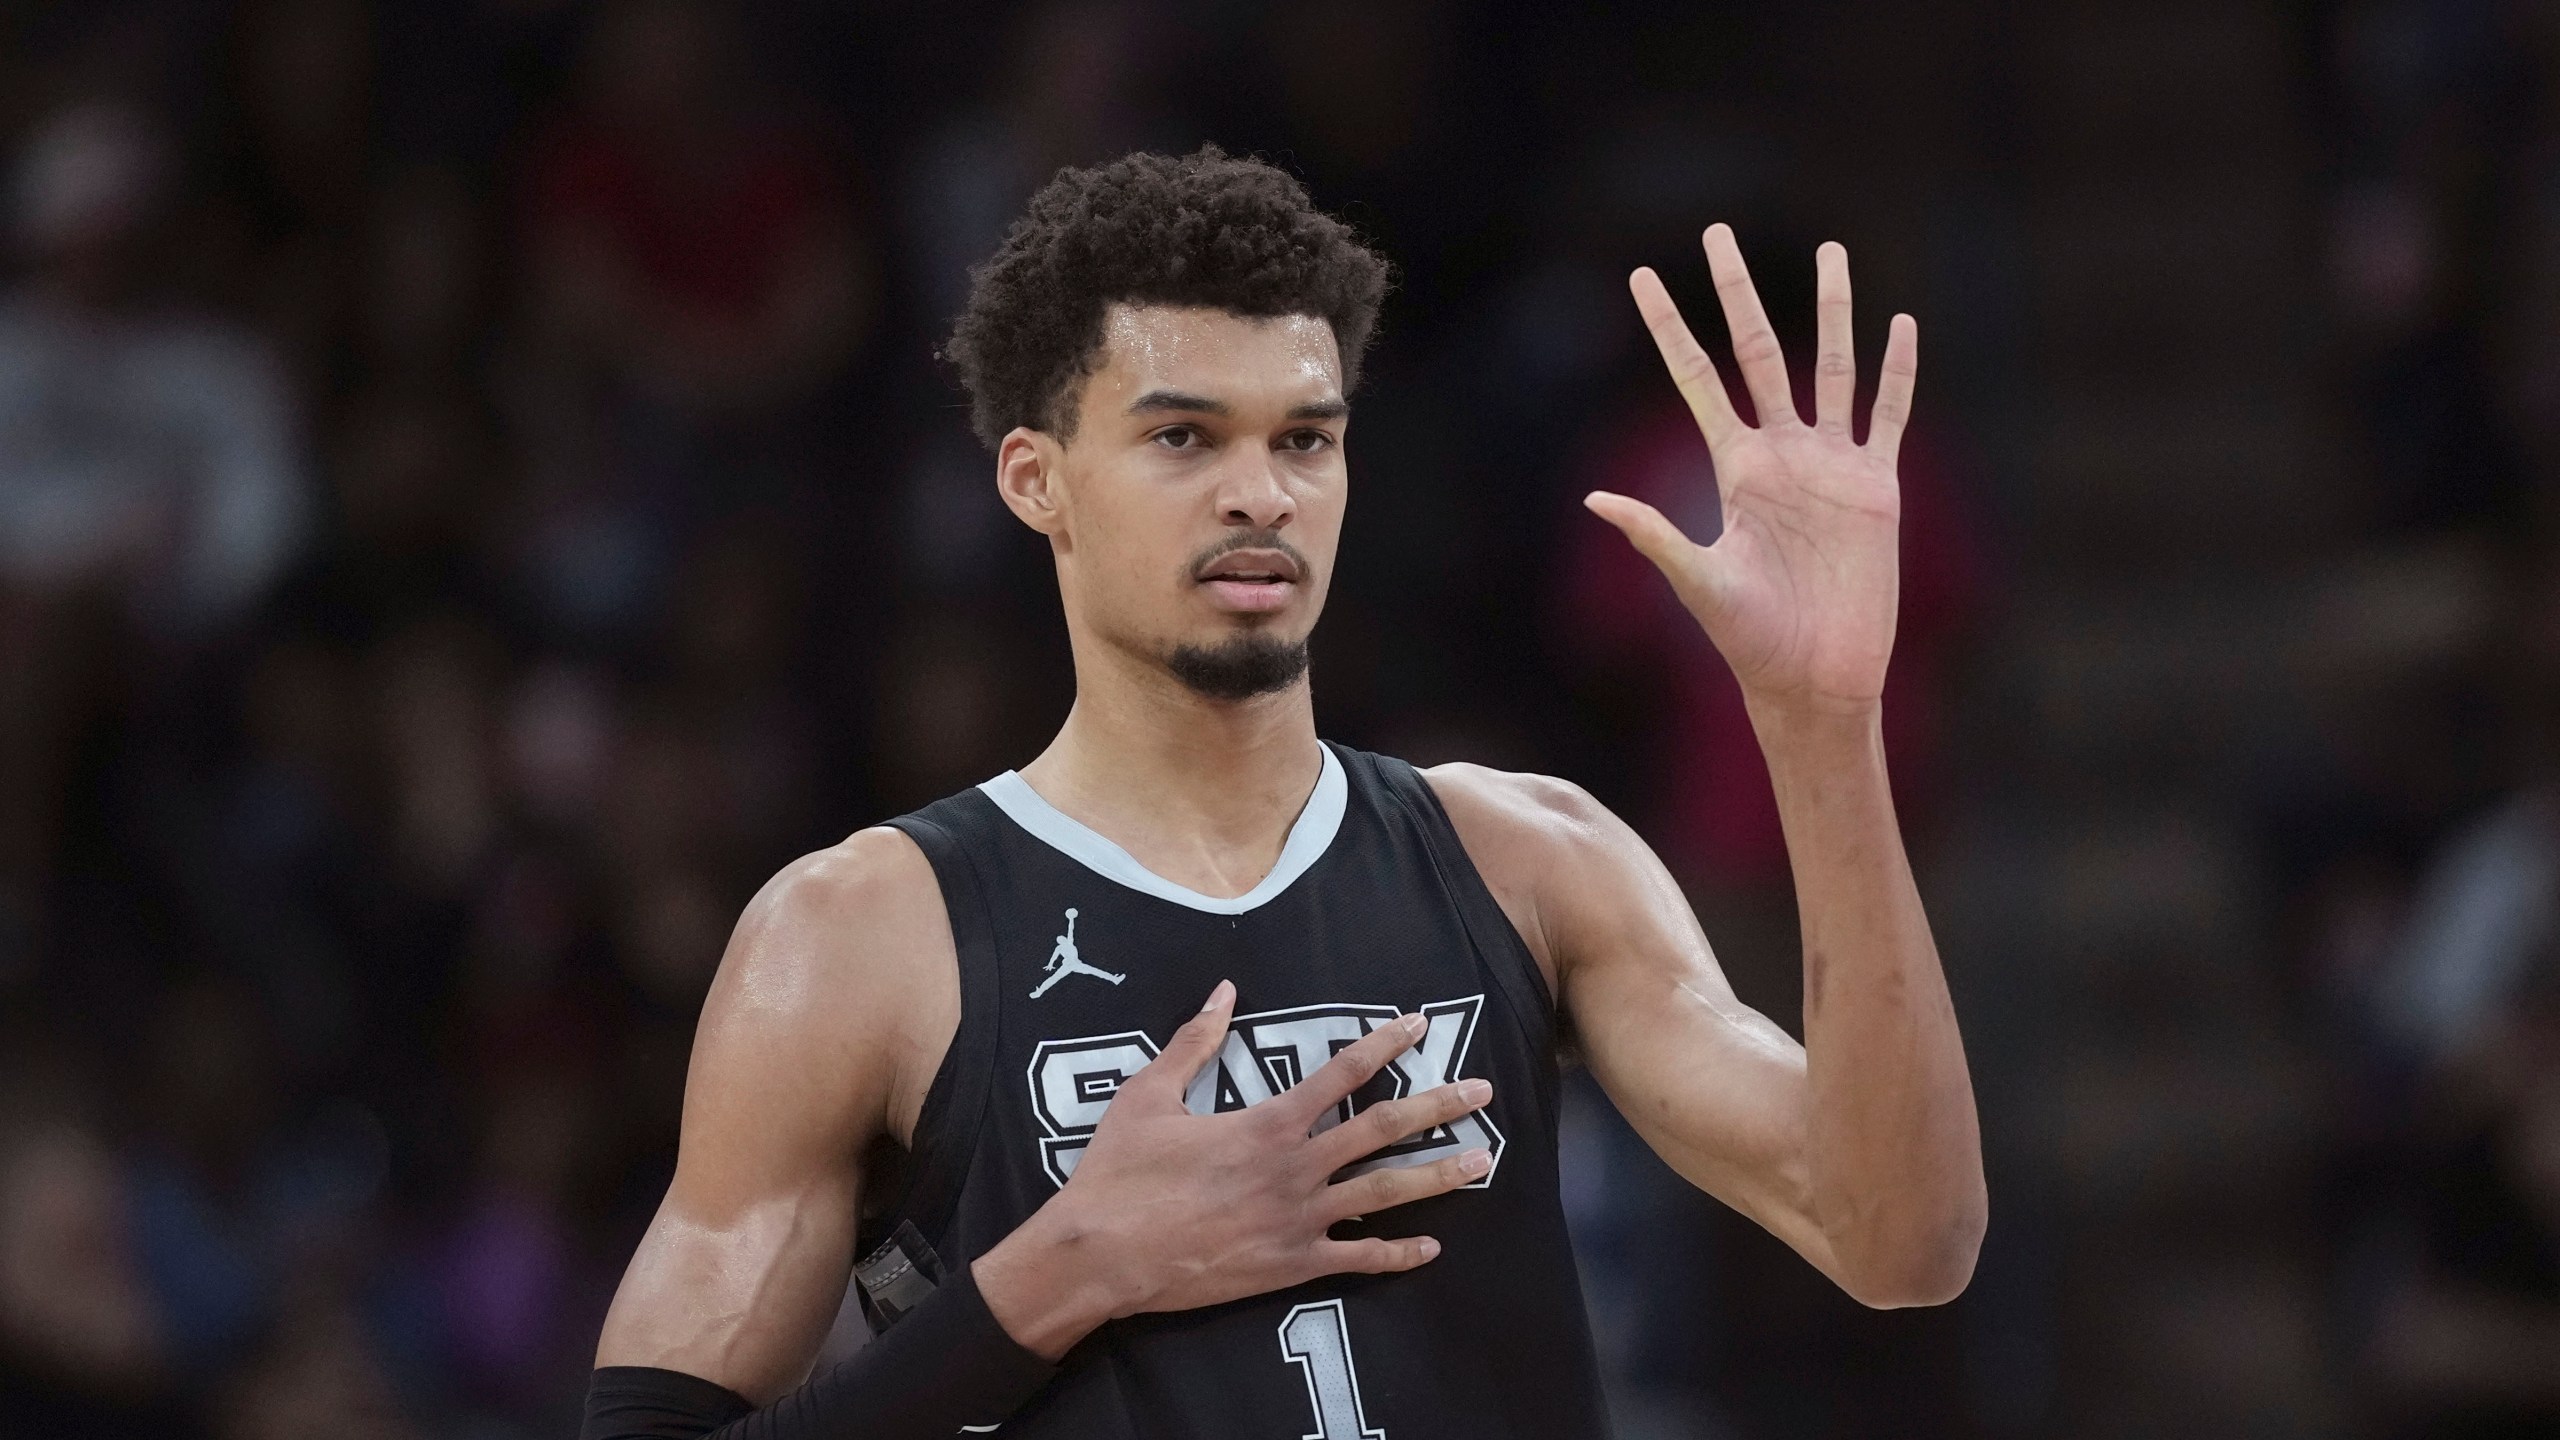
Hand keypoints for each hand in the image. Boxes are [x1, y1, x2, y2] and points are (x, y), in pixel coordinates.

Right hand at [976, 980, 1494, 1357]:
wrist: (1101, 1254)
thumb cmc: (1120, 1173)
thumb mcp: (1148, 1095)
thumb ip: (1193, 1042)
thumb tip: (1224, 991)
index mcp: (1266, 1123)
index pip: (1341, 1074)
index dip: (1384, 1045)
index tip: (1418, 1025)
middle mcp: (1294, 1168)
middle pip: (1382, 1128)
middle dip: (1437, 1106)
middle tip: (1483, 1092)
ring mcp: (1297, 1220)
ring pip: (1383, 1192)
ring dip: (1436, 1175)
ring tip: (1481, 1162)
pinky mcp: (1289, 1265)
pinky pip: (1356, 1259)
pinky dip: (1395, 1254)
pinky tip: (1431, 1247)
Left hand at [1585, 226, 1915, 717]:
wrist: (1815, 678)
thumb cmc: (1751, 641)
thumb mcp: (1698, 583)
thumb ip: (1654, 535)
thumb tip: (1596, 499)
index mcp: (1734, 468)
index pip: (1696, 378)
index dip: (1669, 327)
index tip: (1640, 276)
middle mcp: (1781, 454)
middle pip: (1759, 351)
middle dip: (1736, 292)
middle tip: (1715, 231)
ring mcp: (1832, 467)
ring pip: (1832, 367)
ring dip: (1833, 310)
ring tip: (1831, 251)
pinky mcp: (1877, 488)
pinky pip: (1889, 416)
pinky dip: (1897, 372)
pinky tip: (1901, 325)